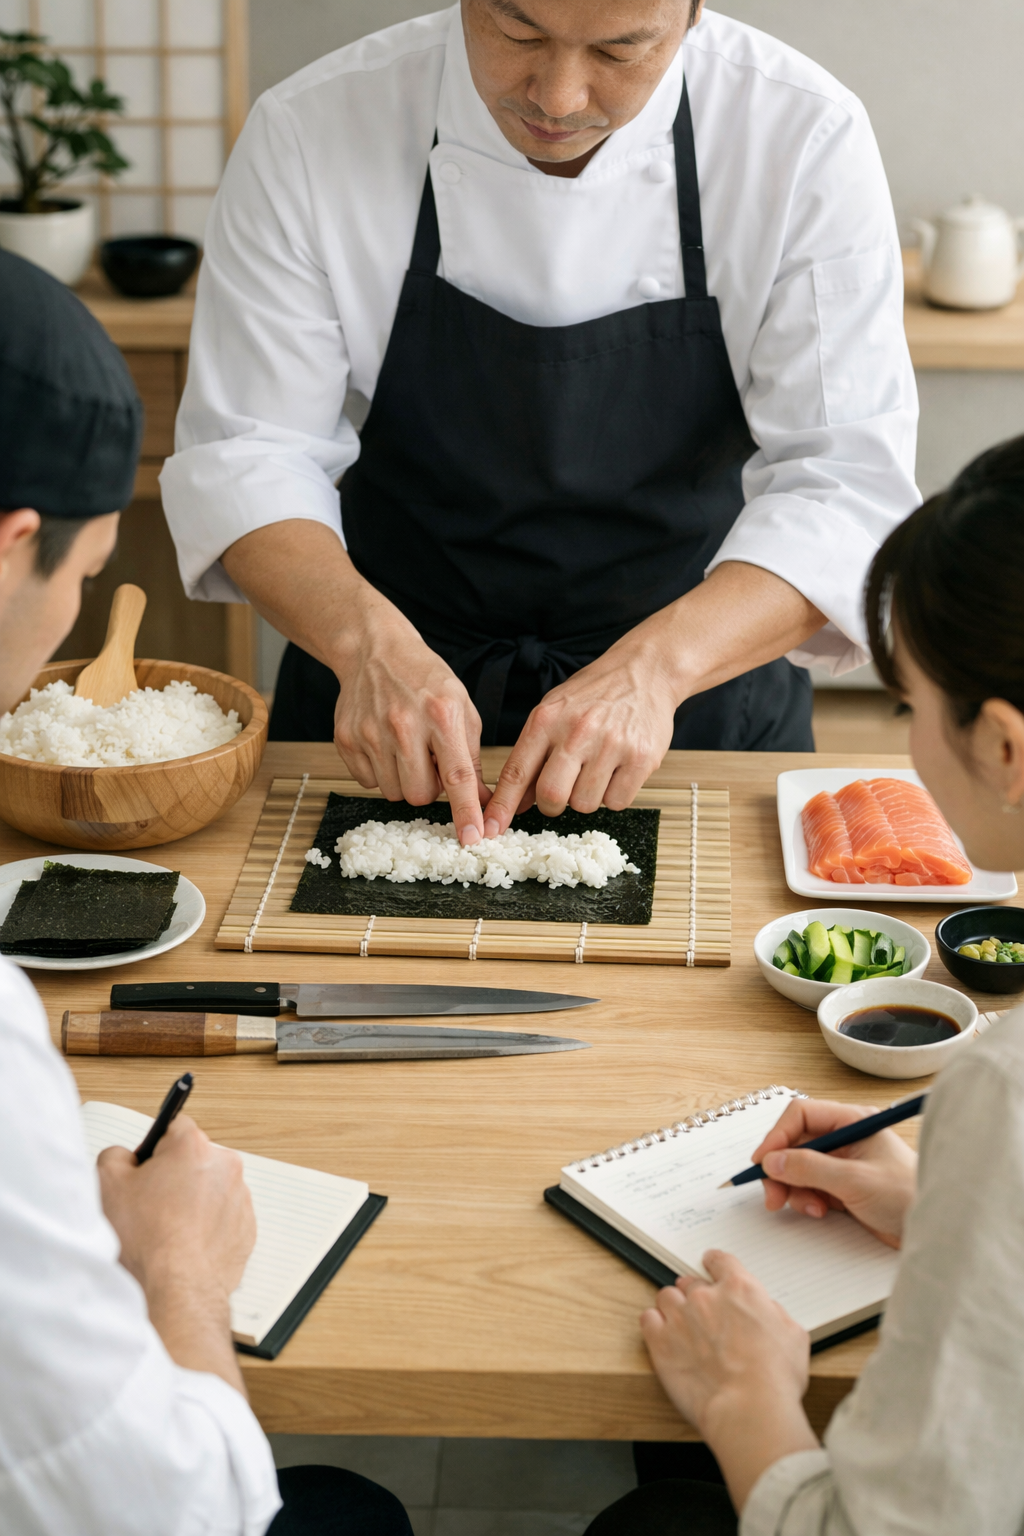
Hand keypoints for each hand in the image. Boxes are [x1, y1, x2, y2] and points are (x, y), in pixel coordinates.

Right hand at [98, 1114, 254, 1297]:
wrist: (175, 1293)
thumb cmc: (146, 1242)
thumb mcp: (107, 1183)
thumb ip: (116, 1155)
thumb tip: (127, 1157)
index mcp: (193, 1146)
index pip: (174, 1127)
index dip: (154, 1148)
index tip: (145, 1166)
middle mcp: (225, 1166)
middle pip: (193, 1159)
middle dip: (173, 1176)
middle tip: (149, 1206)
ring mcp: (240, 1198)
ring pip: (209, 1189)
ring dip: (191, 1202)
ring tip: (165, 1232)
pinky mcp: (246, 1228)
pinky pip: (222, 1217)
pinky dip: (205, 1227)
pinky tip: (182, 1245)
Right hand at [220, 521, 490, 844]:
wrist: (375, 650)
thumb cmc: (426, 680)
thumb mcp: (462, 708)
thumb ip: (472, 757)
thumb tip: (484, 803)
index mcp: (442, 715)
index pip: (457, 776)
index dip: (465, 811)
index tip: (472, 838)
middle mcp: (404, 725)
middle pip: (419, 794)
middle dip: (429, 790)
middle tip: (429, 764)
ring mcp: (371, 733)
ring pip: (392, 793)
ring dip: (404, 782)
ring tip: (407, 751)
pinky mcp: (347, 739)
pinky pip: (369, 781)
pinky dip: (381, 772)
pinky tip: (385, 745)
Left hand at [482, 627, 678, 833]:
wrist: (645, 670)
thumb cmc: (594, 694)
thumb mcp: (553, 712)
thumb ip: (532, 755)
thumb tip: (516, 802)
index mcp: (547, 719)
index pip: (517, 772)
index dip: (502, 806)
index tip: (490, 830)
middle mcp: (577, 731)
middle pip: (551, 796)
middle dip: (552, 804)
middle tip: (563, 790)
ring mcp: (611, 745)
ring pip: (585, 804)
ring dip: (587, 797)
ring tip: (597, 768)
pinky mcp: (641, 758)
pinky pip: (617, 802)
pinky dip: (615, 794)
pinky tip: (617, 769)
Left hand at [641, 1252, 817, 1509]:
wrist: (749, 1409)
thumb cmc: (775, 1379)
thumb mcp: (793, 1335)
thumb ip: (773, 1313)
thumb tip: (764, 1311)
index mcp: (740, 1289)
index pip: (721, 1261)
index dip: (715, 1264)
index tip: (711, 1266)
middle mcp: (706, 1296)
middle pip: (691, 1282)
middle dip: (696, 1295)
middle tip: (703, 1314)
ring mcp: (680, 1317)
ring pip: (667, 1297)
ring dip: (674, 1308)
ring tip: (682, 1328)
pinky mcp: (660, 1341)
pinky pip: (648, 1319)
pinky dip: (655, 1325)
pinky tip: (663, 1337)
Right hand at [753, 1099, 917, 1248]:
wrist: (934, 1232)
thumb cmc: (908, 1196)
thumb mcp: (855, 1180)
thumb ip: (810, 1168)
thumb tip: (772, 1161)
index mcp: (852, 1122)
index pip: (801, 1115)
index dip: (777, 1136)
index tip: (762, 1161)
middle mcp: (844, 1139)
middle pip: (794, 1144)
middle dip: (781, 1169)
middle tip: (773, 1196)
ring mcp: (842, 1164)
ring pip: (798, 1168)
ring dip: (794, 1188)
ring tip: (809, 1208)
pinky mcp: (842, 1187)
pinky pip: (809, 1187)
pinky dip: (806, 1199)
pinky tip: (819, 1211)